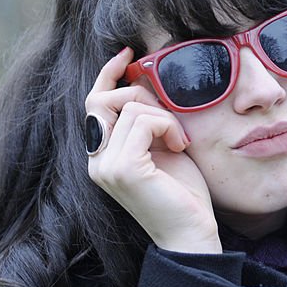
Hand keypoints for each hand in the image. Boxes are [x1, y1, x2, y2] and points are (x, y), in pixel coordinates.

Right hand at [85, 48, 221, 252]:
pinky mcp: (122, 169)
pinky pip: (143, 121)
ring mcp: (105, 165)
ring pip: (129, 107)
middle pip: (104, 98)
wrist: (192, 233)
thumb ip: (148, 119)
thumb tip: (145, 79)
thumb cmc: (183, 193)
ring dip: (163, 116)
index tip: (129, 54)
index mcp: (102, 155)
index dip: (108, 74)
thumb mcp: (163, 146)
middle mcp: (95, 160)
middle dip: (142, 96)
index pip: (93, 102)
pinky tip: (180, 145)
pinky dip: (166, 126)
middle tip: (172, 121)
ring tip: (179, 140)